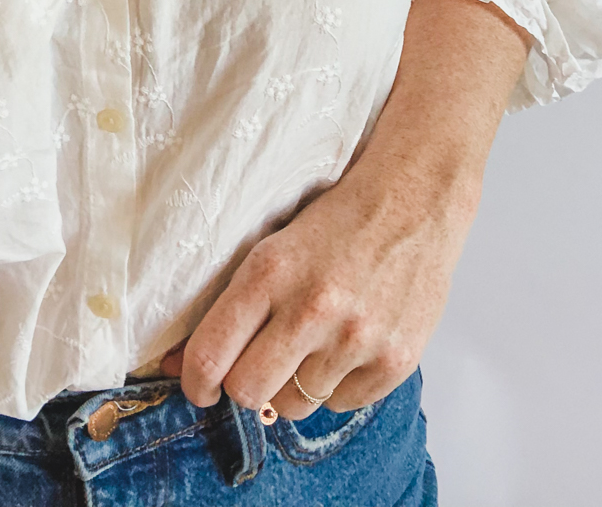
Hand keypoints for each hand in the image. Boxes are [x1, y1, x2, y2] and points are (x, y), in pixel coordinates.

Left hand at [161, 0, 527, 419]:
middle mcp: (311, 310)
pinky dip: (336, 384)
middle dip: (243, 384)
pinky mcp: (395, 360)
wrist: (414, 197)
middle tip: (255, 364)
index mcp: (270, 273)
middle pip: (247, 393)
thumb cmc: (338, 218)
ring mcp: (356, 339)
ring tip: (310, 342)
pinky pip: (341, 404)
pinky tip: (345, 343)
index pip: (211, 357)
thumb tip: (187, 362)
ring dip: (292, 382)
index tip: (197, 386)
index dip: (194, 382)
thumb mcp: (274, 244)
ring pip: (294, 405)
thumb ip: (235, 302)